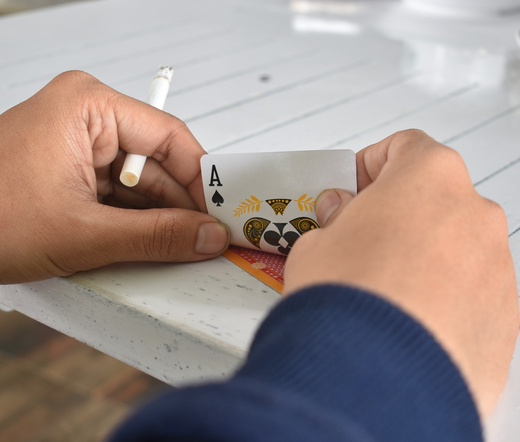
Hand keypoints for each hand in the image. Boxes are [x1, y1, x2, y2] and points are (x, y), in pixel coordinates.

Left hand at [0, 71, 228, 282]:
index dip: (202, 183)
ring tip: (172, 251)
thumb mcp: (85, 234)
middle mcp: (84, 115)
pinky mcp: (64, 164)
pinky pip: (111, 190)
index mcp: (90, 107)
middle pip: (155, 162)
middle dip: (176, 206)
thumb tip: (208, 237)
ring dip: (150, 217)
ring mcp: (73, 140)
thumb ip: (156, 236)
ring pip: (134, 181)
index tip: (223, 217)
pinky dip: (125, 219)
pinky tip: (139, 245)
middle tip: (204, 244)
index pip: (172, 139)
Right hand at [284, 130, 517, 416]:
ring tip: (382, 292)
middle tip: (361, 241)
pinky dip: (442, 300)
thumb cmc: (348, 299)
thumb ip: (335, 220)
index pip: (405, 147)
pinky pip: (470, 294)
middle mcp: (475, 215)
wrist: (376, 376)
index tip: (351, 190)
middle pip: (434, 199)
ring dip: (423, 258)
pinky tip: (404, 323)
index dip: (371, 165)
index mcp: (430, 178)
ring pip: (456, 248)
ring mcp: (497, 267)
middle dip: (398, 215)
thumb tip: (341, 220)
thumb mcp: (316, 243)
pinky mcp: (506, 317)